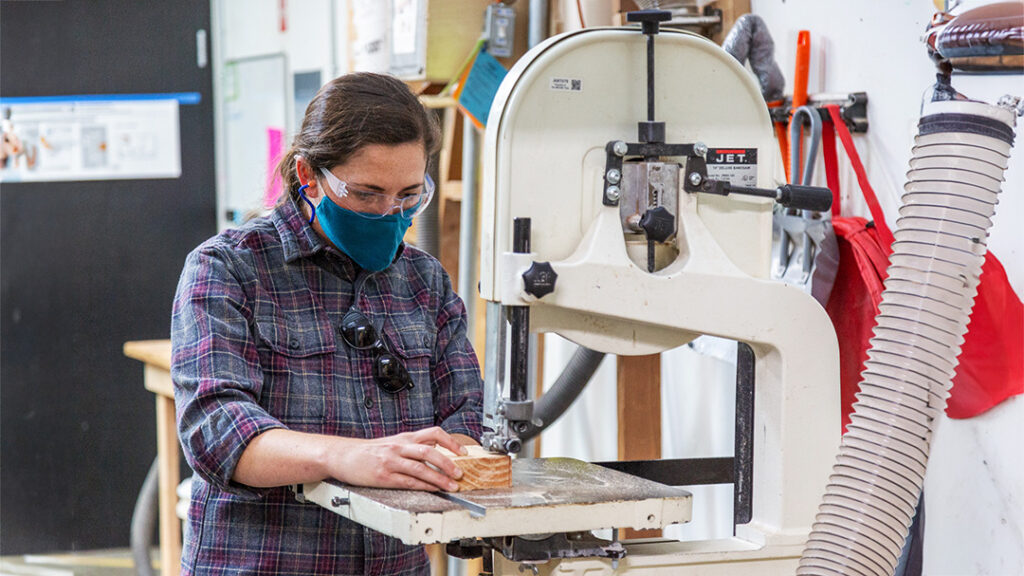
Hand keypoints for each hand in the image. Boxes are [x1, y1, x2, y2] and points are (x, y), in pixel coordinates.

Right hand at [327, 426, 467, 491]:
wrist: (342, 455)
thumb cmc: (368, 451)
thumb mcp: (392, 443)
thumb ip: (412, 446)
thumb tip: (434, 450)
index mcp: (404, 438)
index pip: (433, 433)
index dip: (450, 442)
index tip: (463, 452)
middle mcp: (399, 447)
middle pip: (429, 452)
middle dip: (448, 463)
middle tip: (459, 474)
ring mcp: (391, 461)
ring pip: (421, 469)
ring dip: (439, 479)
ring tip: (451, 487)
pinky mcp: (384, 476)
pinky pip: (407, 481)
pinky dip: (422, 486)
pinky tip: (431, 491)